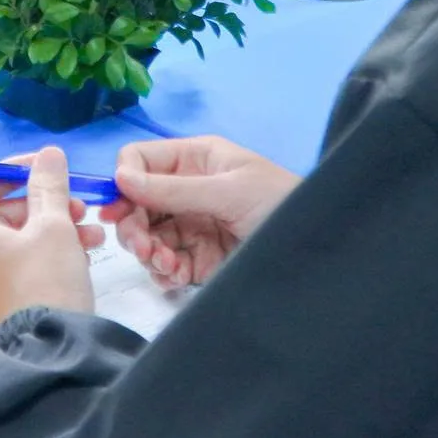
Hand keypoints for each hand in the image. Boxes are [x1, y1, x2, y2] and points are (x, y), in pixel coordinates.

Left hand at [0, 147, 100, 338]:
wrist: (46, 359)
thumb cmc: (43, 283)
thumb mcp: (53, 226)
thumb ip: (49, 186)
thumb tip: (48, 155)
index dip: (12, 170)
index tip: (46, 168)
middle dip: (43, 204)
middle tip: (79, 206)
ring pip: (12, 243)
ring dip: (52, 230)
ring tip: (92, 235)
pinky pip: (14, 269)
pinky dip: (43, 257)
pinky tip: (81, 258)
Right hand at [100, 136, 298, 289]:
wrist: (317, 245)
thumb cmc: (279, 202)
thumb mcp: (228, 191)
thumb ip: (174, 189)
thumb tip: (120, 177)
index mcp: (195, 160)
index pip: (141, 161)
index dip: (124, 182)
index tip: (119, 209)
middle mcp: (188, 190)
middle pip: (137, 204)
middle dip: (134, 227)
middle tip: (142, 248)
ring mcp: (192, 226)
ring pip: (147, 237)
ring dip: (149, 253)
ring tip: (167, 265)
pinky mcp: (199, 259)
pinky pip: (166, 264)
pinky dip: (164, 272)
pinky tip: (176, 276)